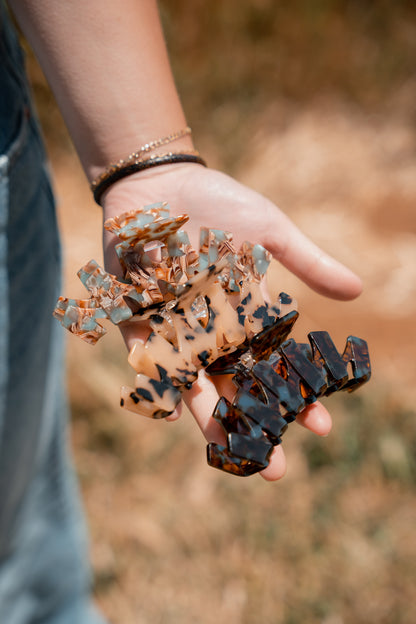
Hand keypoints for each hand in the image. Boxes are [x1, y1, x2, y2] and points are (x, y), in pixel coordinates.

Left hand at [102, 164, 361, 480]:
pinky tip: (176, 413)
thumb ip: (306, 262)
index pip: (275, 366)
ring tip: (233, 451)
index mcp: (244, 315)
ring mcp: (174, 329)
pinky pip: (149, 360)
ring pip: (196, 382)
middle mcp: (211, 331)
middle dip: (256, 424)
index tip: (321, 426)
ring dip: (213, 418)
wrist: (161, 182)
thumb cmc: (218, 203)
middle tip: (278, 469)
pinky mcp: (137, 320)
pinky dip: (161, 385)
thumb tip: (357, 291)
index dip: (298, 396)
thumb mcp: (269, 231)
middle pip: (236, 386)